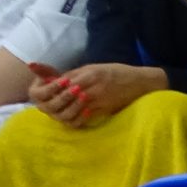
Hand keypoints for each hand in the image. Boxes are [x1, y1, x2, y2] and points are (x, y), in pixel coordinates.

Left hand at [31, 62, 162, 123]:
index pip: (62, 81)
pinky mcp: (104, 107)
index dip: (51, 87)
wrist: (141, 82)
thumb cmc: (119, 73)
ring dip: (64, 110)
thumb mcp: (96, 67)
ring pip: (72, 106)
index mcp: (87, 72)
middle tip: (49, 105)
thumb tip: (61, 79)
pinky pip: (85, 115)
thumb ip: (78, 73)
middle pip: (64, 94)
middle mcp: (90, 84)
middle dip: (55, 100)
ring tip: (59, 112)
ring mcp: (97, 97)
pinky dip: (77, 118)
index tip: (45, 92)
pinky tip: (73, 118)